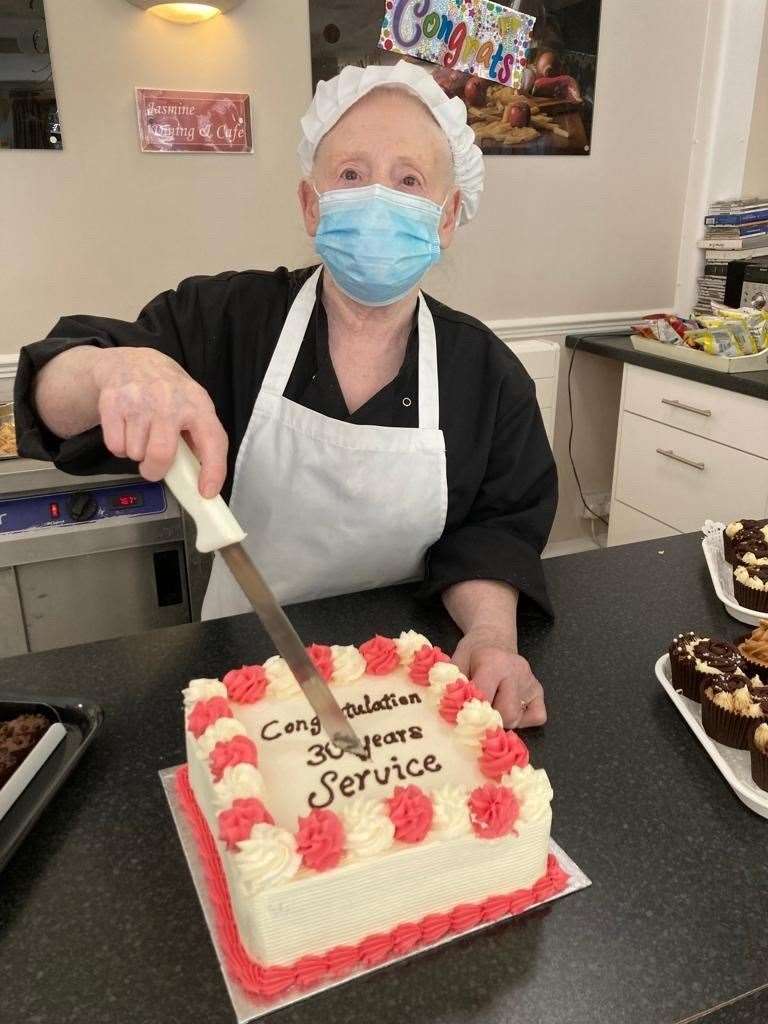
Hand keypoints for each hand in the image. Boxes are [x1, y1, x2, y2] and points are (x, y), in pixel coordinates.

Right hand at [92, 347, 227, 496]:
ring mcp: (139, 399)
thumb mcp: (193, 407)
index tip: (206, 492)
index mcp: (198, 404)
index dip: (213, 470)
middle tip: (154, 468)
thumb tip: (203, 482)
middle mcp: (170, 400)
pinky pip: (115, 446)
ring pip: (135, 453)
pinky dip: (119, 447)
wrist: (133, 363)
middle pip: (161, 454)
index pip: (213, 440)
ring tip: (142, 435)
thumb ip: (199, 440)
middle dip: (155, 470)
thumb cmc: (169, 394)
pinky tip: (127, 429)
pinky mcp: (113, 401)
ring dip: (137, 454)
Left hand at [452, 630, 546, 729]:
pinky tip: (508, 708)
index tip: (462, 715)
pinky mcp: (538, 689)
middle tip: (478, 713)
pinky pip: (537, 716)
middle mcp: (515, 671)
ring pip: (518, 718)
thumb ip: (452, 685)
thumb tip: (451, 712)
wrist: (493, 638)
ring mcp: (529, 680)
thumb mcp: (456, 663)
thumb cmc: (472, 653)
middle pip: (506, 712)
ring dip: (502, 720)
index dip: (471, 710)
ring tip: (492, 707)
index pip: (484, 696)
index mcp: (492, 662)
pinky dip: (523, 720)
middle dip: (490, 719)